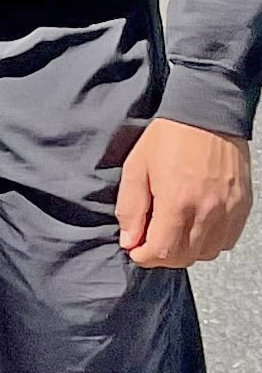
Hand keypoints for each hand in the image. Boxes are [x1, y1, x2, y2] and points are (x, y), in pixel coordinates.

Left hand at [118, 117, 251, 268]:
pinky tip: (195, 227)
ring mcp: (229, 210)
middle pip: (185, 257)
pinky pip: (227, 240)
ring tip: (171, 234)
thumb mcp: (136, 168)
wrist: (208, 115)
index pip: (163, 251)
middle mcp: (208, 211)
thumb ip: (130, 208)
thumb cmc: (169, 137)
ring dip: (186, 251)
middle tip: (149, 242)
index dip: (144, 257)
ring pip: (207, 252)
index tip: (135, 250)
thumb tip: (129, 240)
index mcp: (178, 202)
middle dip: (162, 256)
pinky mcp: (242, 206)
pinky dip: (209, 242)